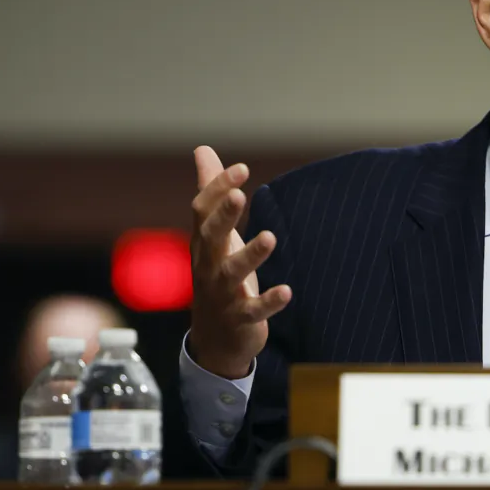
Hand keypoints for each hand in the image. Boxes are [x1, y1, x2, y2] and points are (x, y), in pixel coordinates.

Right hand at [188, 146, 290, 378]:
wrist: (214, 340)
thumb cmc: (216, 274)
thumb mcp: (212, 235)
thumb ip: (211, 193)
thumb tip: (202, 150)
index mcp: (203, 242)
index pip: (203, 210)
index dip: (219, 188)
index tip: (242, 169)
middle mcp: (208, 265)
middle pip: (211, 237)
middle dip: (224, 217)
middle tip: (241, 195)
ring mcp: (223, 293)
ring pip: (232, 273)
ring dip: (251, 255)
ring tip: (270, 237)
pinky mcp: (241, 318)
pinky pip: (253, 310)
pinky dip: (269, 302)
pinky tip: (287, 291)